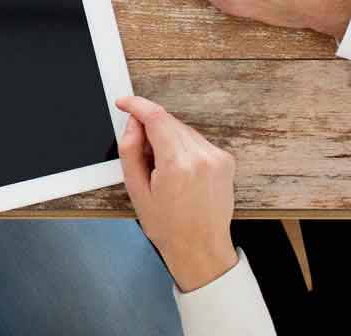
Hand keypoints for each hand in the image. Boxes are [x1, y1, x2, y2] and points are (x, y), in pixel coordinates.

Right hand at [115, 95, 238, 292]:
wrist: (200, 247)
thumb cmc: (169, 226)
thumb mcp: (137, 189)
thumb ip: (130, 150)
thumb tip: (132, 124)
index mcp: (177, 165)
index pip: (155, 117)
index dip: (136, 105)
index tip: (125, 103)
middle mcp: (201, 157)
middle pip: (168, 121)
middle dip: (150, 127)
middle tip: (142, 153)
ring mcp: (217, 158)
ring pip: (182, 129)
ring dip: (167, 137)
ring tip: (162, 168)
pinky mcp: (226, 160)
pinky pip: (196, 140)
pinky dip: (182, 146)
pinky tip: (178, 170)